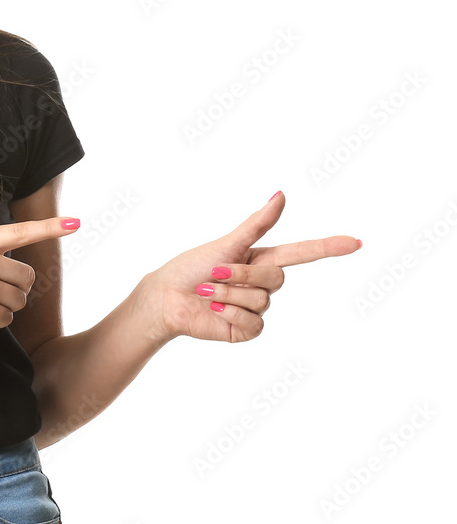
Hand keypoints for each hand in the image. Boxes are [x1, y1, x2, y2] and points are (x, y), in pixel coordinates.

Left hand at [137, 191, 360, 344]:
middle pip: (276, 277)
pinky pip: (254, 322)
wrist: (168, 297)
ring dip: (228, 293)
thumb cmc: (192, 266)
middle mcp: (263, 283)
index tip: (356, 242)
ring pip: (262, 300)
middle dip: (241, 273)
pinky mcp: (247, 329)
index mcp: (260, 258)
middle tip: (214, 272)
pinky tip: (214, 310)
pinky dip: (230, 313)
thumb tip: (281, 194)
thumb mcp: (226, 243)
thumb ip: (257, 224)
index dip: (328, 247)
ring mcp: (257, 308)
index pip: (303, 253)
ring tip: (207, 291)